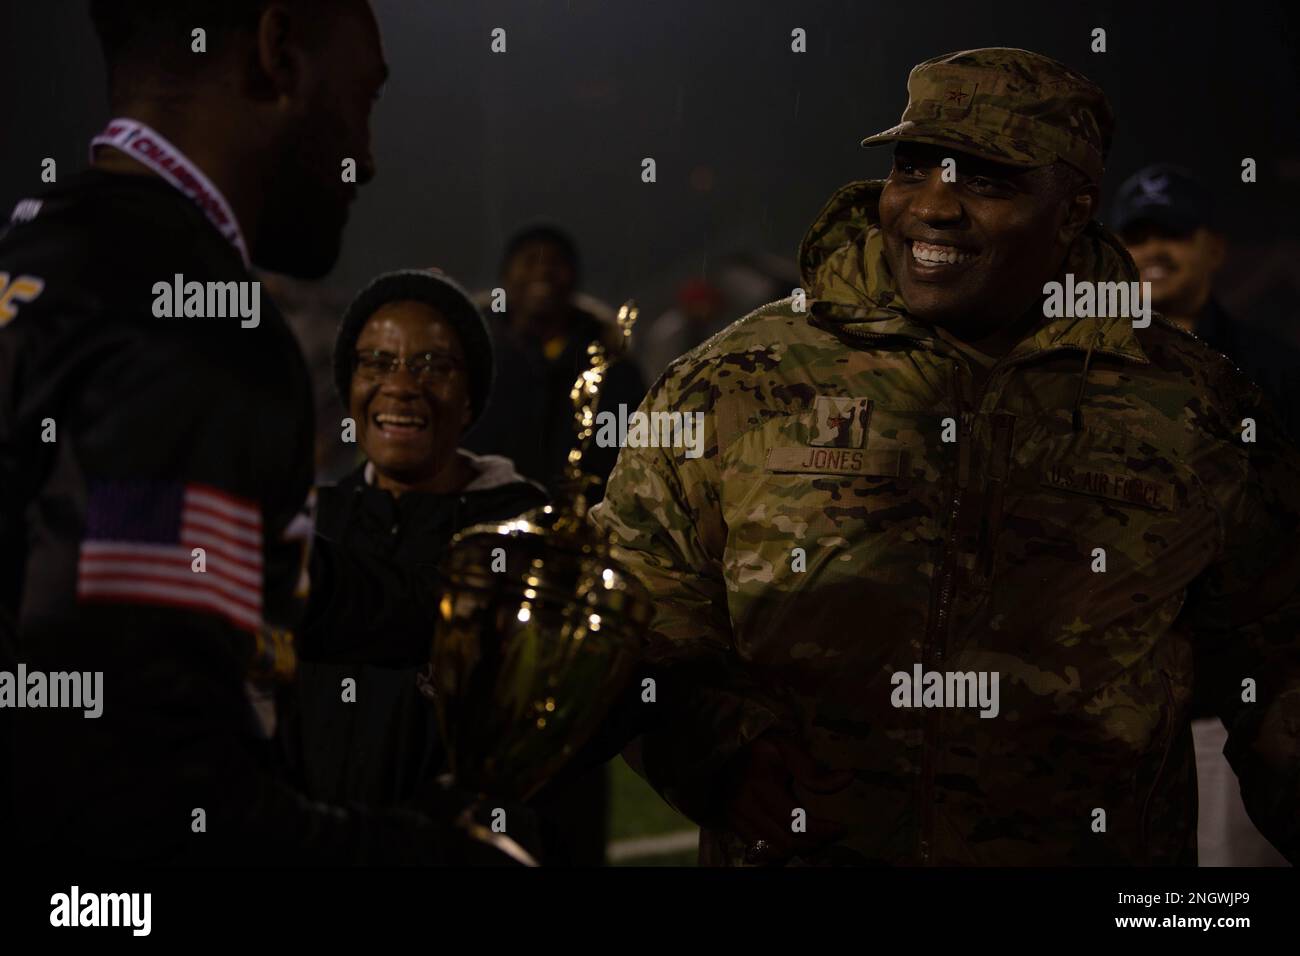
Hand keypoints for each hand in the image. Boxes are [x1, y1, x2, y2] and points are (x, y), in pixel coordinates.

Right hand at [724, 731, 852, 864]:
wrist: (726, 753)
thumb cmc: (761, 748)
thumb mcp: (787, 748)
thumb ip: (813, 767)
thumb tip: (848, 777)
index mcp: (759, 783)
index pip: (794, 821)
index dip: (821, 831)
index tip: (840, 828)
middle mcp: (743, 805)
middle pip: (786, 841)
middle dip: (813, 842)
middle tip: (829, 833)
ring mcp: (734, 819)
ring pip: (775, 852)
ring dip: (798, 849)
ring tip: (813, 837)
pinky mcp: (732, 827)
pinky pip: (761, 853)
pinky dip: (780, 851)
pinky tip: (792, 840)